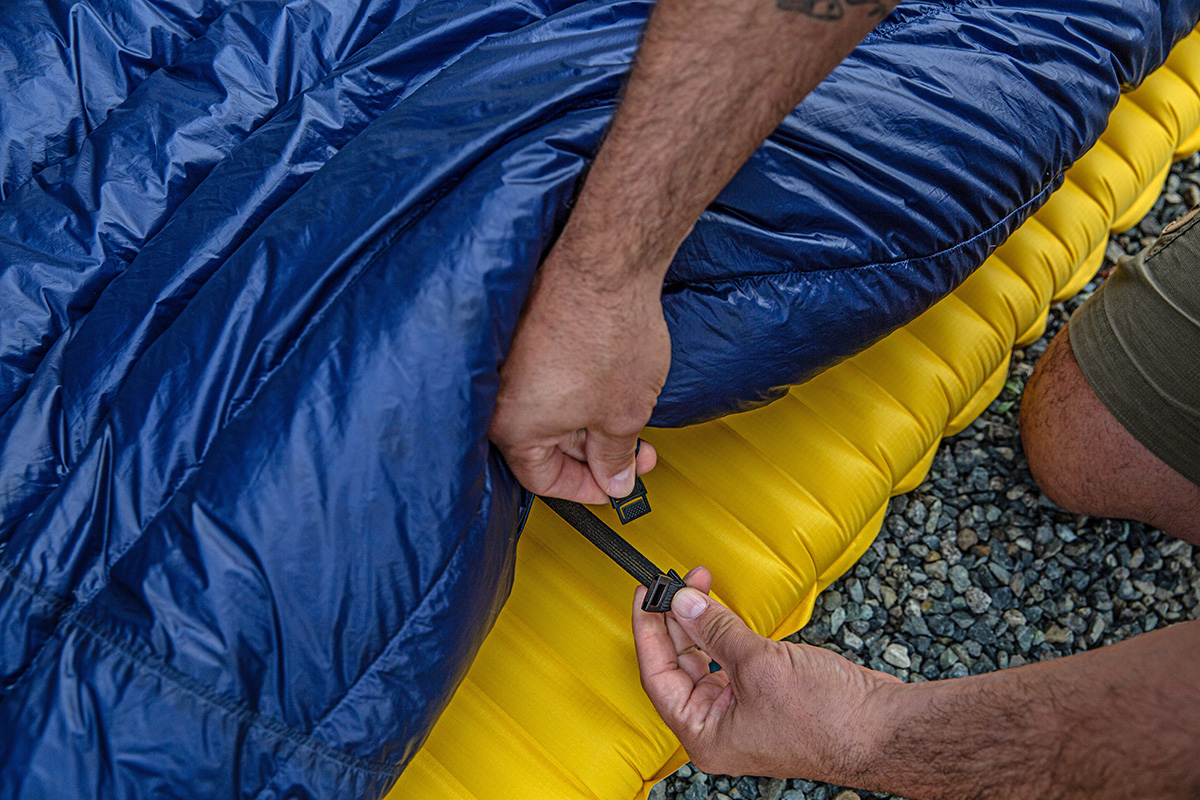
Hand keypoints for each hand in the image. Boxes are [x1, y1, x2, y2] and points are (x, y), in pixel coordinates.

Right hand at [489, 228, 667, 502]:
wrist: (606, 265)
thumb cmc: (607, 331)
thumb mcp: (623, 415)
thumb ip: (616, 457)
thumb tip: (615, 479)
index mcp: (512, 426)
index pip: (542, 479)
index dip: (586, 488)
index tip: (614, 485)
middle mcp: (498, 396)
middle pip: (546, 445)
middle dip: (597, 452)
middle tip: (636, 451)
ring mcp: (507, 363)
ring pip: (549, 411)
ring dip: (590, 421)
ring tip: (630, 413)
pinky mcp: (520, 334)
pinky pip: (546, 379)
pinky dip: (577, 391)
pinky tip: (609, 386)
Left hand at [632, 567, 901, 781]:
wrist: (883, 729)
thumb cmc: (829, 718)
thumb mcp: (760, 664)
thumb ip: (716, 630)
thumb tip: (684, 603)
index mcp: (704, 735)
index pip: (657, 676)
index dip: (648, 631)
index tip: (645, 595)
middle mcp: (718, 729)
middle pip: (677, 668)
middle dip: (676, 621)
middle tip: (679, 583)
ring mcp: (741, 715)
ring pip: (702, 663)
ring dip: (700, 624)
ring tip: (700, 588)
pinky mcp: (764, 699)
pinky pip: (729, 663)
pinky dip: (723, 635)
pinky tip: (723, 612)